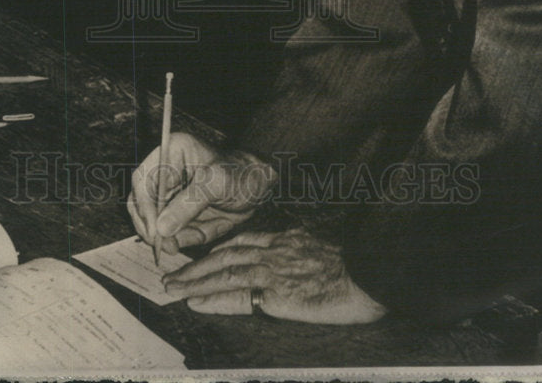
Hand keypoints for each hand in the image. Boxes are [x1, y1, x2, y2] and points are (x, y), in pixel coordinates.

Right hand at [127, 132, 275, 253]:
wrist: (260, 187)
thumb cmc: (243, 174)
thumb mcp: (219, 184)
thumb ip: (189, 203)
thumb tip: (161, 228)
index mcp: (172, 152)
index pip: (142, 180)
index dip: (144, 207)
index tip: (155, 232)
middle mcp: (166, 171)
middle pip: (141, 205)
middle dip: (155, 228)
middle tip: (170, 245)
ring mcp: (170, 193)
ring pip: (154, 224)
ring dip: (174, 236)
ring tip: (200, 233)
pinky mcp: (177, 211)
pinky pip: (171, 233)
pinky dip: (186, 238)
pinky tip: (205, 231)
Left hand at [162, 227, 386, 323]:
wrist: (369, 274)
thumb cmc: (357, 266)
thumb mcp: (324, 246)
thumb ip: (303, 249)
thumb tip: (296, 257)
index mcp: (286, 239)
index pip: (244, 242)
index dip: (219, 251)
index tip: (203, 258)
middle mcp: (274, 250)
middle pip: (225, 255)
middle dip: (197, 265)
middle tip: (173, 274)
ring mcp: (273, 270)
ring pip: (223, 272)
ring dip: (194, 280)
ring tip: (172, 288)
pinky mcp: (276, 292)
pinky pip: (237, 295)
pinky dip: (213, 298)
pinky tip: (196, 301)